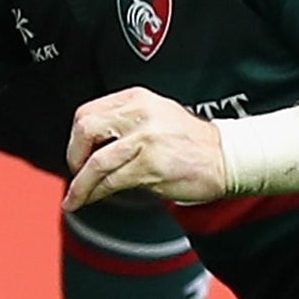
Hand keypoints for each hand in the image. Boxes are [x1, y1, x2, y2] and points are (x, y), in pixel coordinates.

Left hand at [63, 87, 227, 210]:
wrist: (224, 157)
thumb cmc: (191, 142)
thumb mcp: (157, 115)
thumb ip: (124, 123)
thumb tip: (90, 146)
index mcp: (138, 99)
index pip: (89, 112)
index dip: (75, 138)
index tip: (76, 155)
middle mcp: (140, 114)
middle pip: (86, 130)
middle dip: (74, 156)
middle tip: (76, 172)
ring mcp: (146, 139)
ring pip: (96, 162)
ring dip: (81, 185)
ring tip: (76, 197)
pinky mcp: (152, 165)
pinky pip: (113, 181)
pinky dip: (97, 193)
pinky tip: (93, 199)